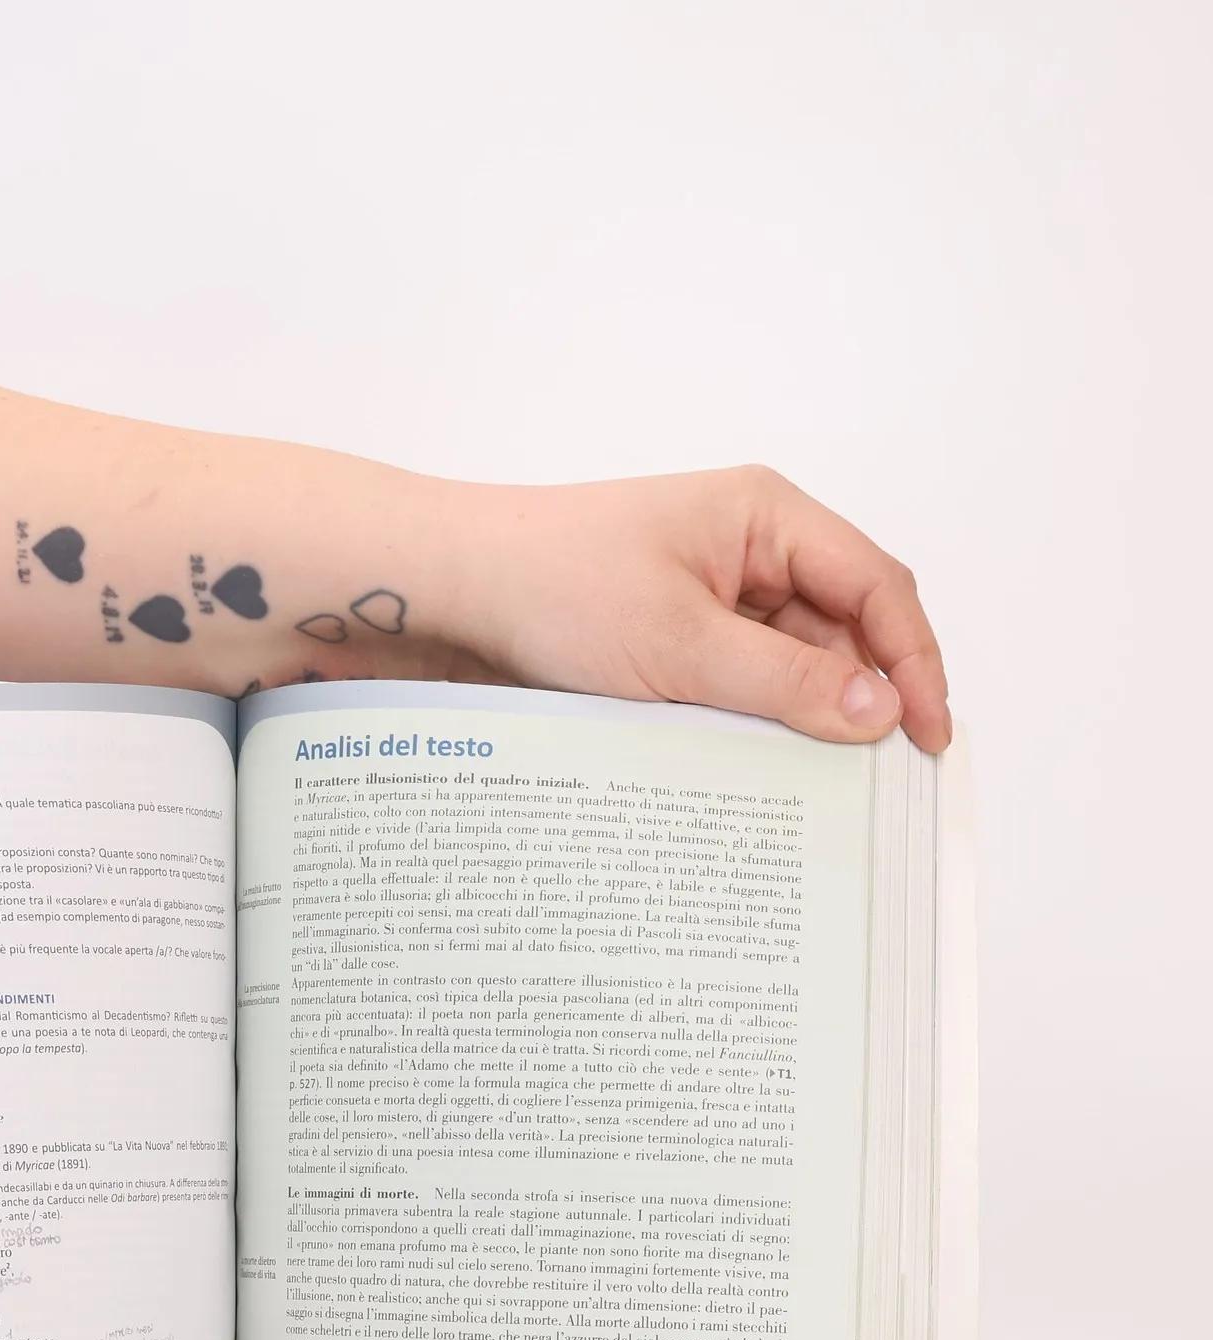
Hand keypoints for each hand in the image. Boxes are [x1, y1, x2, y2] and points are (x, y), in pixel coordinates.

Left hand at [462, 465, 950, 751]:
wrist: (449, 591)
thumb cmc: (552, 585)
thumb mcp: (679, 644)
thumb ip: (784, 680)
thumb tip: (879, 710)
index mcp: (767, 517)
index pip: (876, 587)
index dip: (915, 661)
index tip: (928, 736)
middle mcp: (748, 548)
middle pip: (842, 628)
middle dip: (863, 696)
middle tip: (881, 779)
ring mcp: (709, 594)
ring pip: (789, 663)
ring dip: (802, 718)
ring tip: (815, 784)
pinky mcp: (672, 637)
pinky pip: (737, 682)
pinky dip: (752, 723)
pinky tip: (753, 770)